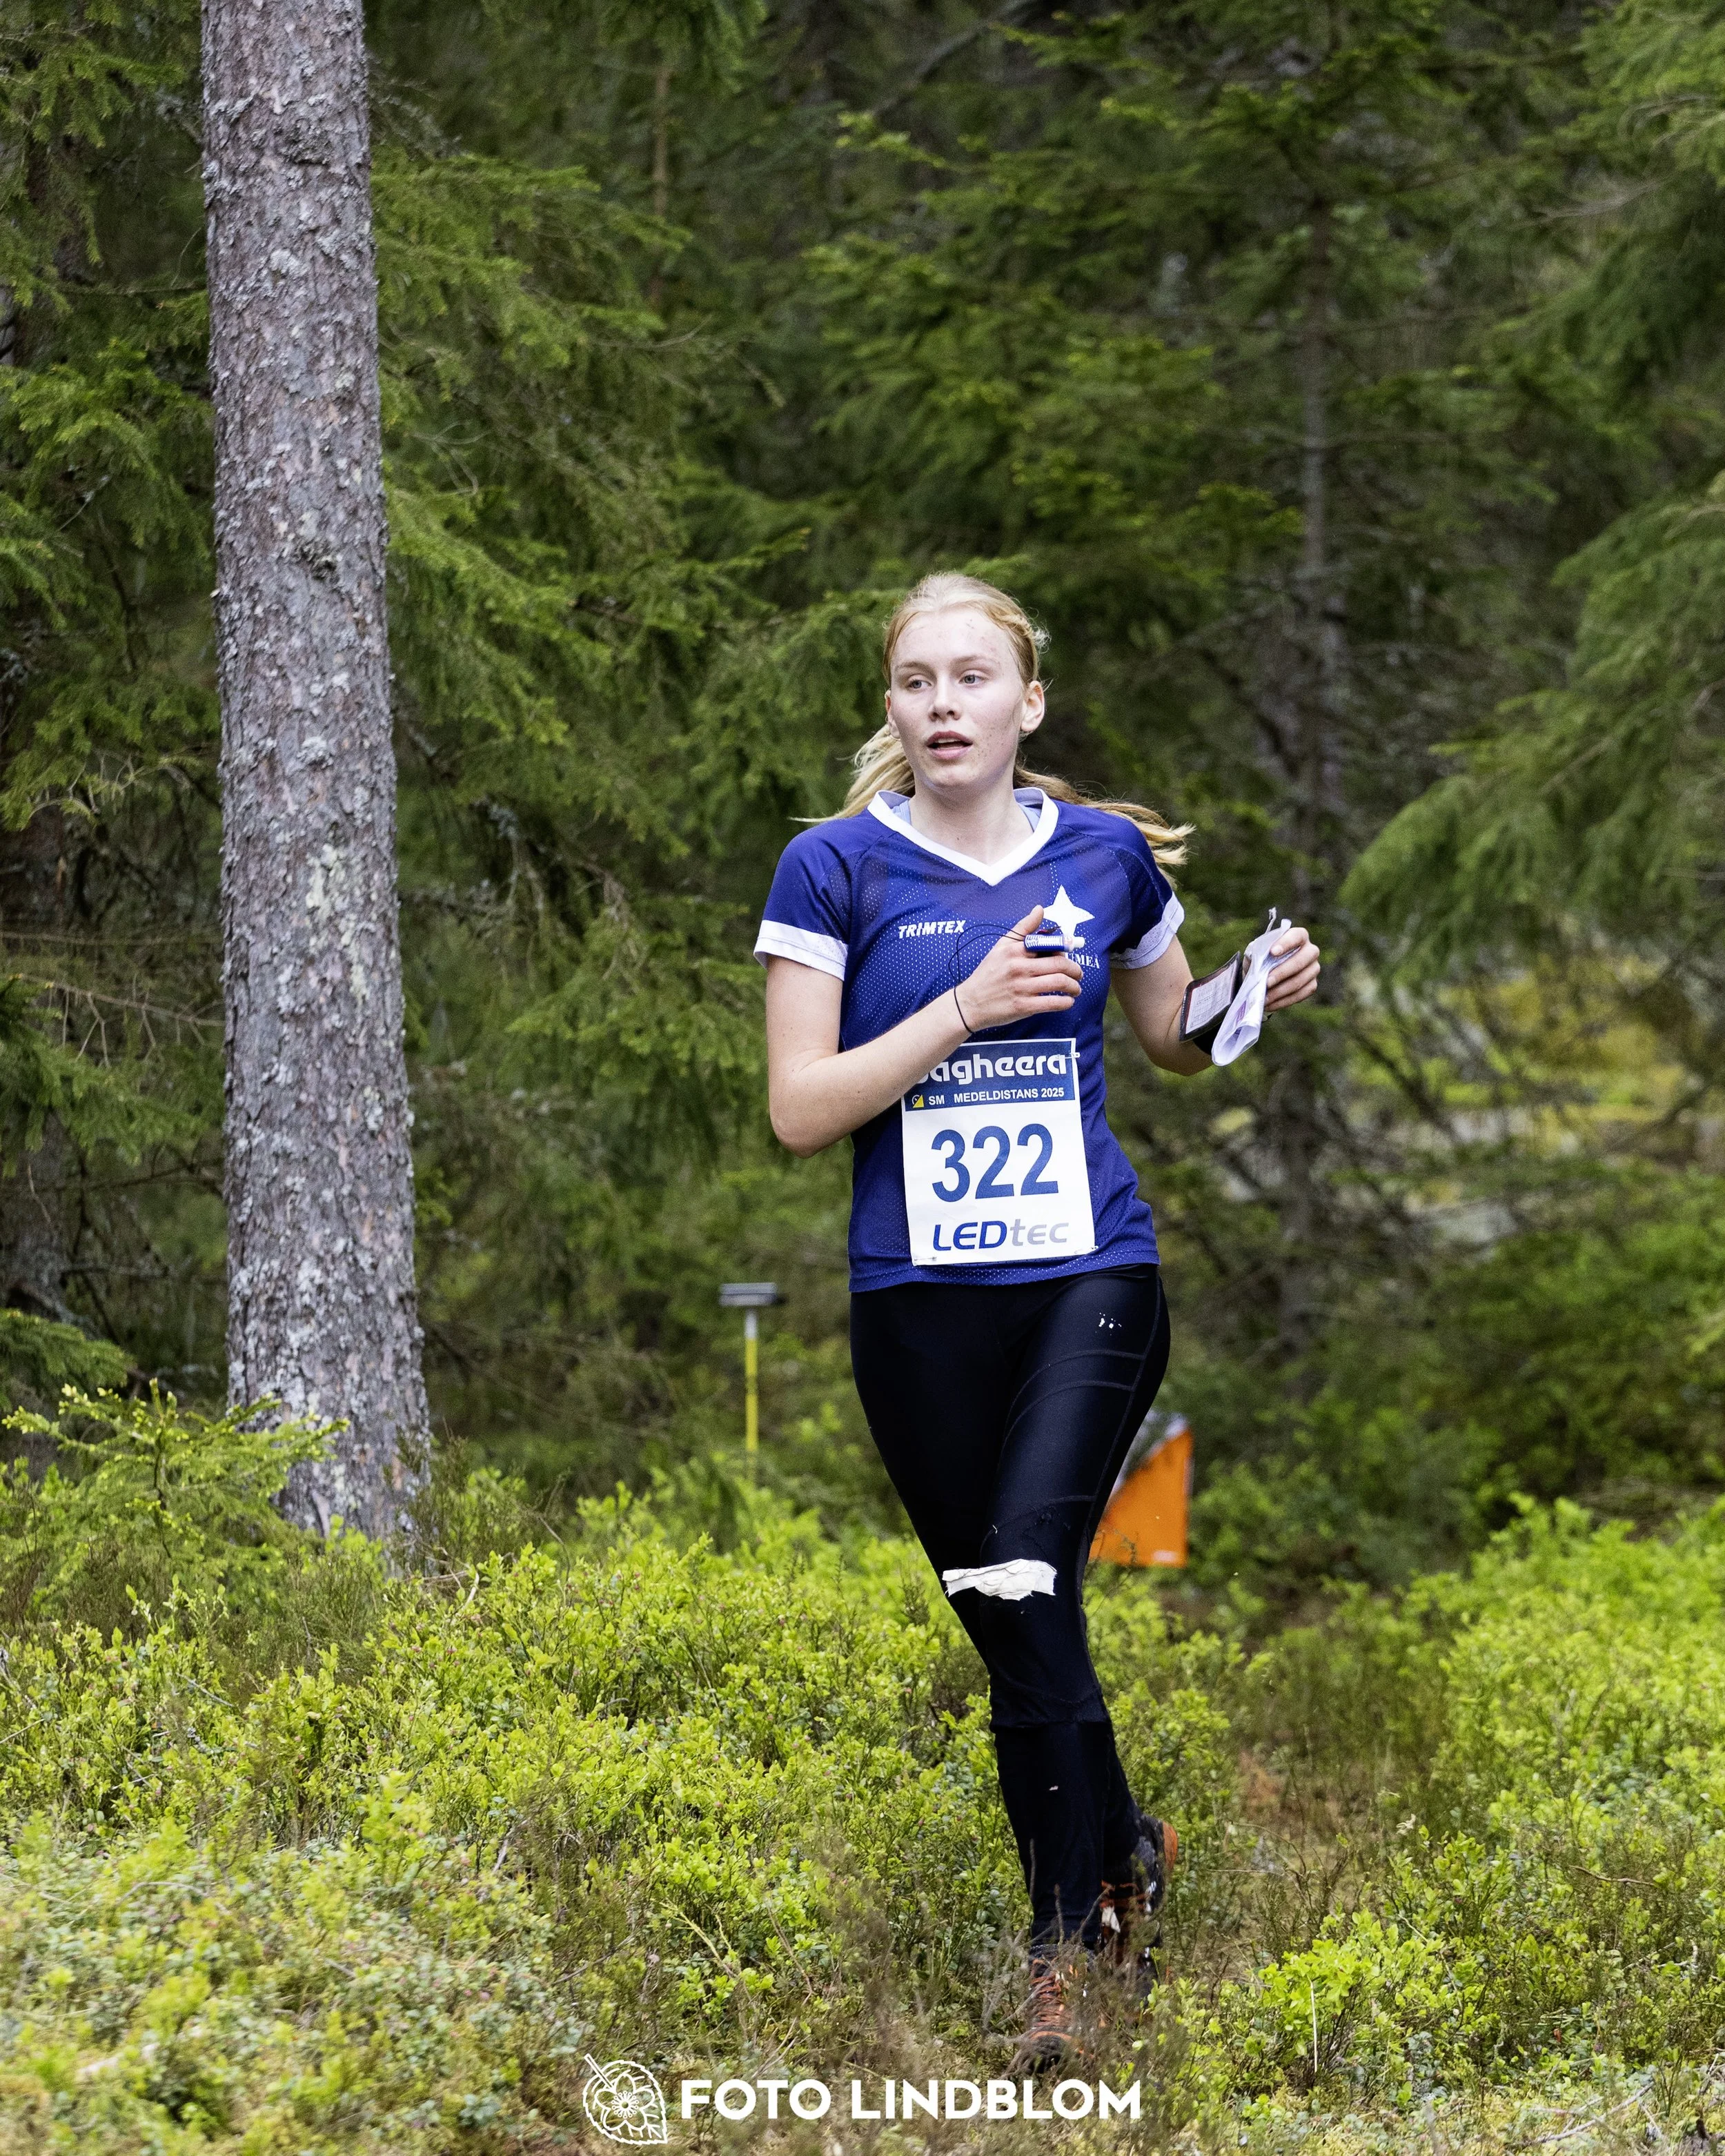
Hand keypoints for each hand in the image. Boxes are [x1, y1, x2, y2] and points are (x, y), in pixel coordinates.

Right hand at [953, 906, 1082, 1031]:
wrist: (970, 1003)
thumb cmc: (988, 973)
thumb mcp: (1001, 946)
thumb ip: (1023, 928)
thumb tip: (1040, 909)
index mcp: (1015, 950)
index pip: (1049, 945)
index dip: (1065, 949)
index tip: (1069, 954)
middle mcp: (1019, 967)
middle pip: (1059, 965)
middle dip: (1075, 970)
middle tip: (1078, 974)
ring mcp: (1021, 988)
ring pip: (1059, 983)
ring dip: (1074, 987)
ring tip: (1075, 989)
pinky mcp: (1023, 1007)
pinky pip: (1052, 1003)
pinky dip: (1065, 1002)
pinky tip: (1067, 1001)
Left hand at [1265, 925, 1320, 1011]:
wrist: (1267, 972)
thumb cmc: (1263, 957)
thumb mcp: (1257, 951)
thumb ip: (1257, 953)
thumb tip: (1257, 962)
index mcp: (1299, 936)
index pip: (1296, 936)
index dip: (1286, 944)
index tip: (1272, 952)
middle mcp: (1311, 951)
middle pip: (1300, 962)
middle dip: (1281, 973)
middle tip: (1266, 982)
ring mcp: (1314, 969)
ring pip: (1299, 981)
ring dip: (1280, 991)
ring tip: (1264, 997)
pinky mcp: (1312, 985)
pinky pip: (1300, 995)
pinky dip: (1283, 1001)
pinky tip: (1270, 1004)